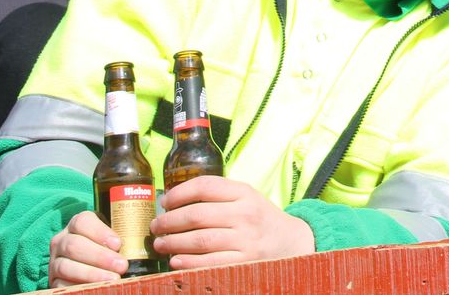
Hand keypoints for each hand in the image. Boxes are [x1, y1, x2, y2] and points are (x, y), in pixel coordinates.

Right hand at [48, 210, 128, 287]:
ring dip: (92, 274)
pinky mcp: (53, 281)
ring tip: (114, 279)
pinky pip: (62, 284)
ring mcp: (55, 261)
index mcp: (76, 224)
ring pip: (67, 266)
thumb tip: (152, 240)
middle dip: (100, 257)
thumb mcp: (113, 234)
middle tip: (123, 266)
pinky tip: (99, 288)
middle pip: (75, 245)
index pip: (83, 222)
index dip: (100, 232)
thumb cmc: (106, 245)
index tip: (119, 244)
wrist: (85, 262)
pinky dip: (81, 286)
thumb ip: (126, 232)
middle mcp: (62, 240)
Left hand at [150, 176, 313, 269]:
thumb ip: (219, 195)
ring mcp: (246, 240)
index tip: (164, 202)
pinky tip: (175, 261)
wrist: (291, 242)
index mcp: (245, 193)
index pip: (205, 186)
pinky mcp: (244, 262)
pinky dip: (188, 262)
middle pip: (197, 215)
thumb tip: (174, 201)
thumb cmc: (260, 219)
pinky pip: (209, 263)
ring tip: (161, 244)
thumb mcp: (247, 198)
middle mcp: (246, 214)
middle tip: (156, 227)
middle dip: (169, 221)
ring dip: (173, 243)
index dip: (178, 193)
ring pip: (200, 240)